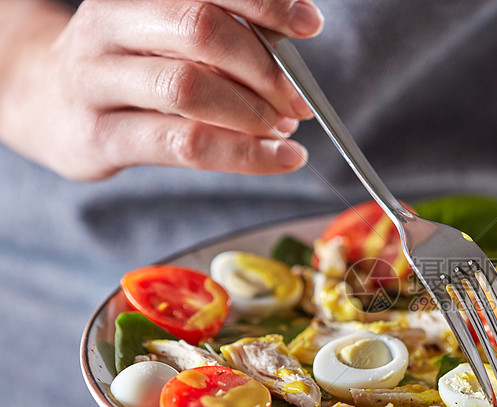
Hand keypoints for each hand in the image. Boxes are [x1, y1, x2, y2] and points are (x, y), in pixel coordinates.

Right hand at [0, 0, 323, 179]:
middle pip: (200, 29)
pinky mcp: (98, 136)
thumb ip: (221, 38)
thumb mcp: (165, 37)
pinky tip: (282, 158)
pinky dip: (245, 154)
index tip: (310, 25)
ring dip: (253, 113)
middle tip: (299, 100)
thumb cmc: (128, 69)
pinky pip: (185, 145)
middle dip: (265, 67)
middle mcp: (109, 26)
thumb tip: (294, 54)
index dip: (265, 4)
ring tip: (283, 130)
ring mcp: (97, 80)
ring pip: (189, 89)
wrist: (43, 103)